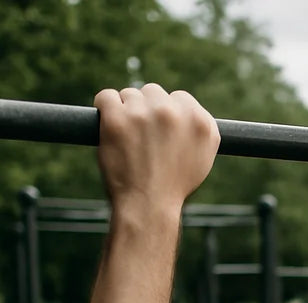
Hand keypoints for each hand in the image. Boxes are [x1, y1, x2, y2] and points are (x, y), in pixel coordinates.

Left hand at [94, 84, 219, 218]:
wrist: (148, 206)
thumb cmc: (173, 186)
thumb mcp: (203, 159)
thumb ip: (201, 130)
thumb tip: (190, 111)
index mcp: (199, 121)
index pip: (179, 98)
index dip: (166, 114)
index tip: (158, 131)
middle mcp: (174, 113)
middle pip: (153, 93)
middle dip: (146, 110)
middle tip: (141, 136)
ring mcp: (144, 114)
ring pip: (130, 95)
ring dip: (126, 112)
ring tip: (127, 139)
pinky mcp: (117, 118)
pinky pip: (106, 97)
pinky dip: (104, 110)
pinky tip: (109, 126)